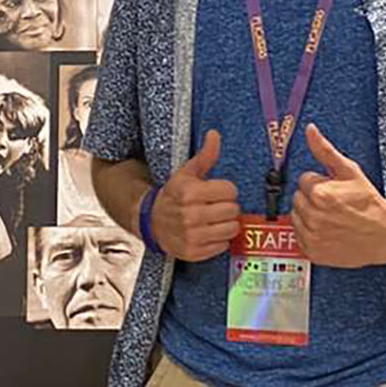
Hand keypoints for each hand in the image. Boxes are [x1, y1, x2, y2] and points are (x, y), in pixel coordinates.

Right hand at [151, 130, 240, 262]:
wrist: (152, 222)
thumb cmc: (173, 195)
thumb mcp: (186, 173)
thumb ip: (205, 155)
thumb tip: (214, 135)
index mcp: (189, 192)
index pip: (230, 191)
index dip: (226, 190)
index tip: (218, 192)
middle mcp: (190, 215)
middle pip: (233, 210)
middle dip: (228, 207)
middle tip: (216, 206)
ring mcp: (192, 235)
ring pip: (231, 229)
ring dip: (226, 224)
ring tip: (214, 220)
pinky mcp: (194, 252)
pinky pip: (223, 246)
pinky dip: (219, 240)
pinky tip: (208, 232)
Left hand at [292, 124, 385, 266]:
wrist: (385, 234)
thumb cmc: (369, 203)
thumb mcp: (349, 171)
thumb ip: (324, 150)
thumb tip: (310, 130)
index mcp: (319, 193)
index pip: (303, 180)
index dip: (320, 182)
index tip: (334, 190)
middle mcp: (313, 216)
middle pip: (298, 198)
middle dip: (313, 198)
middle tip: (333, 204)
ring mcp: (312, 236)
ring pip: (296, 217)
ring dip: (309, 215)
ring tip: (331, 217)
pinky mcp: (313, 251)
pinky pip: (299, 237)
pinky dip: (310, 234)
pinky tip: (328, 230)